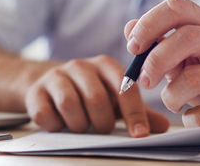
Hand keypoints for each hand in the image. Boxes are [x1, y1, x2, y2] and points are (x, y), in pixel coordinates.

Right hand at [24, 54, 170, 136]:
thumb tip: (164, 127)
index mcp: (105, 65)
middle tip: (102, 128)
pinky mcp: (35, 92)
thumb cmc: (89, 93)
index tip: (139, 135)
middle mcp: (80, 66)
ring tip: (82, 126)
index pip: (124, 87)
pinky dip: (55, 126)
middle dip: (102, 123)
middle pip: (96, 99)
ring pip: (70, 105)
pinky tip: (59, 124)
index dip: (134, 113)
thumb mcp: (115, 100)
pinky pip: (46, 114)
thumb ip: (139, 112)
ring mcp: (55, 76)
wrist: (48, 85)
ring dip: (79, 125)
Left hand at [124, 0, 199, 133]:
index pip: (178, 7)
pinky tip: (191, 116)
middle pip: (187, 38)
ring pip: (193, 79)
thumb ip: (157, 39)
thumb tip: (130, 28)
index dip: (149, 24)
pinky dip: (188, 118)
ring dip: (170, 95)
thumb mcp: (185, 54)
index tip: (133, 46)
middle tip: (143, 80)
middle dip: (155, 60)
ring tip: (171, 100)